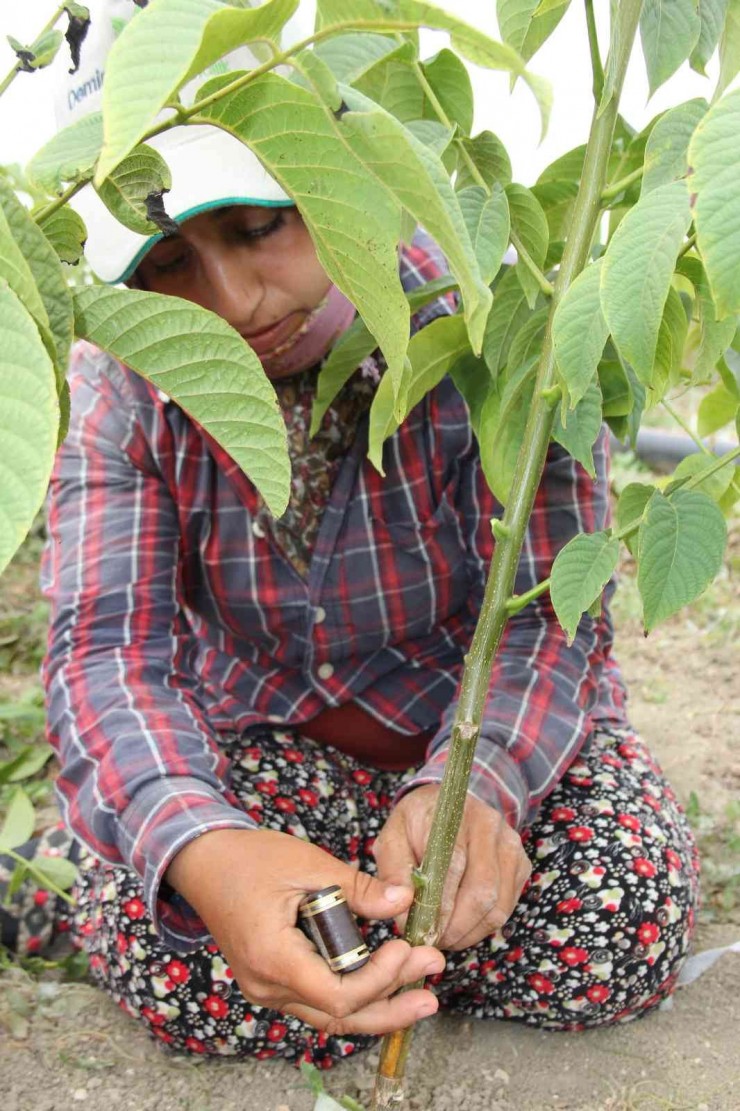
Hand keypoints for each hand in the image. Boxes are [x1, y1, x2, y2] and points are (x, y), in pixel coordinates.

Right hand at [166, 828, 444, 1035]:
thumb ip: (357, 888)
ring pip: (331, 1015)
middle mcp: (267, 985)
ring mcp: (268, 989)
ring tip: (422, 996)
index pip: (337, 995)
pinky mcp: (274, 981)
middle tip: (434, 982)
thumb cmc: (249, 858)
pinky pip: (319, 1001)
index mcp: (273, 957)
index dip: (379, 978)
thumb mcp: (308, 863)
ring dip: (378, 1006)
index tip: (405, 947)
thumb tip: (405, 902)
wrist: (203, 862)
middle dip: (392, 1003)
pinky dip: (355, 996)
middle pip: (339, 1016)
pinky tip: (386, 984)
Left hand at [373, 785, 531, 949]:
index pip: (453, 866)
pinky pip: (507, 906)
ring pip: (498, 904)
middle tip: (434, 941)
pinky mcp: (521, 863)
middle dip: (457, 926)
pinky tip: (463, 928)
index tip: (421, 931)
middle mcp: (488, 825)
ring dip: (471, 931)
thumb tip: (402, 904)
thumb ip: (393, 870)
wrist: (450, 804)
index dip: (440, 906)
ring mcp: (509, 844)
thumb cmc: (417, 824)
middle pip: (482, 890)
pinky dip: (485, 926)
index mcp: (453, 815)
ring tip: (446, 938)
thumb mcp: (392, 837)